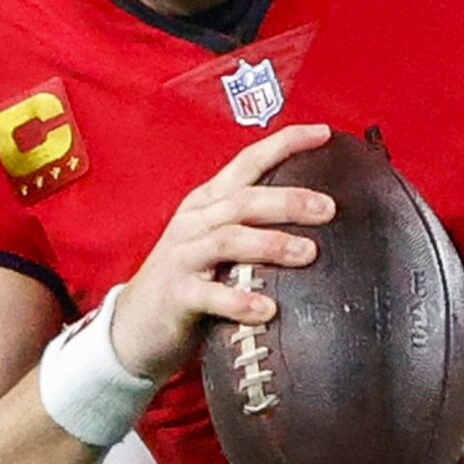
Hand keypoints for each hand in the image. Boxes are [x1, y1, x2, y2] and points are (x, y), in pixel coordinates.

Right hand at [104, 122, 334, 379]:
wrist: (135, 328)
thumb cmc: (188, 283)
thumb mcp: (216, 246)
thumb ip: (253, 229)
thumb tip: (317, 222)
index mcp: (208, 203)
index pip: (248, 162)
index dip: (284, 144)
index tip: (323, 134)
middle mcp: (195, 223)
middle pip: (244, 200)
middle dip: (288, 200)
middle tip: (328, 209)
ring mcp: (183, 257)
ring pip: (228, 239)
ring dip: (271, 244)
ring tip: (307, 253)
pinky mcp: (176, 295)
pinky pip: (210, 295)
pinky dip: (240, 301)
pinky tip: (267, 309)